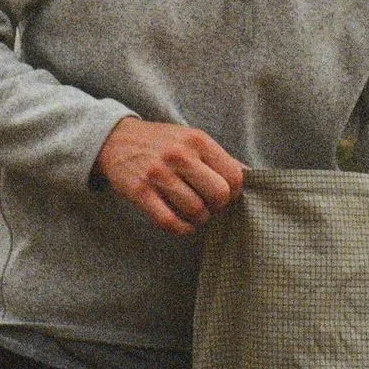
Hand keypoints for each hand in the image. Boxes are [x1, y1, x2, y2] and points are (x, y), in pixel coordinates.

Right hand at [95, 117, 245, 236]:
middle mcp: (179, 154)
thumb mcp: (192, 140)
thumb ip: (221, 158)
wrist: (116, 139)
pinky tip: (183, 224)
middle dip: (219, 207)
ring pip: (195, 210)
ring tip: (195, 213)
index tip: (225, 196)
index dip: (235, 192)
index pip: (234, 175)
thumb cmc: (162, 143)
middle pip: (219, 194)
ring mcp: (158, 173)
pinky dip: (182, 229)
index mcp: (198, 140)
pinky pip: (170, 221)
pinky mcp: (140, 191)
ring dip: (200, 219)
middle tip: (211, 207)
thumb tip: (252, 175)